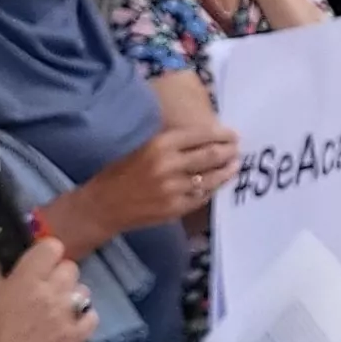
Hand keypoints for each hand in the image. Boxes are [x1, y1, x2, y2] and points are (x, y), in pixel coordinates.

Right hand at [0, 234, 92, 341]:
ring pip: (83, 290)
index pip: (51, 247)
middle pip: (70, 268)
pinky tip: (70, 325)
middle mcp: (51, 292)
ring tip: (57, 310)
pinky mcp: (76, 336)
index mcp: (26, 279)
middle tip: (46, 290)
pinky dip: (83, 319)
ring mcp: (66, 314)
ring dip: (71, 297)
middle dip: (58, 277)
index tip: (39, 265)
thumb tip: (0, 264)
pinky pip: (92, 316)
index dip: (46, 255)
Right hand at [57, 121, 240, 238]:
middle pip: (211, 154)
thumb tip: (204, 136)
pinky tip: (219, 184)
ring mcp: (174, 188)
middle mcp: (169, 164)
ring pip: (211, 177)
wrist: (103, 205)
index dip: (221, 133)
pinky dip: (213, 189)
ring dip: (227, 170)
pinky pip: (203, 196)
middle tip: (237, 148)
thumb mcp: (144, 148)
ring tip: (235, 165)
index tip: (232, 133)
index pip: (201, 134)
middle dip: (229, 150)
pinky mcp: (175, 207)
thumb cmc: (121, 173)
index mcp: (159, 144)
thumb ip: (172, 143)